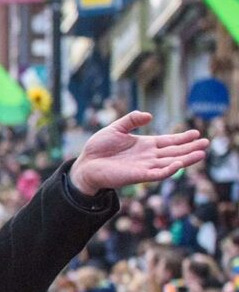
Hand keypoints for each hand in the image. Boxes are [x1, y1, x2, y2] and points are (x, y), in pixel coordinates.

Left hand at [69, 111, 209, 195]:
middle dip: (190, 148)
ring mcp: (144, 166)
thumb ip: (131, 120)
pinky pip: (157, 174)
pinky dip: (168, 170)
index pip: (168, 141)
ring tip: (201, 153)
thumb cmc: (99, 147)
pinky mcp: (137, 176)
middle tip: (206, 142)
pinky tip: (178, 163)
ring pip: (170, 163)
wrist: (85, 164)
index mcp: (145, 145)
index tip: (196, 133)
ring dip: (185, 159)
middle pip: (174, 152)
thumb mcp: (116, 128)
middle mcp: (148, 156)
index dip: (182, 138)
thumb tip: (149, 116)